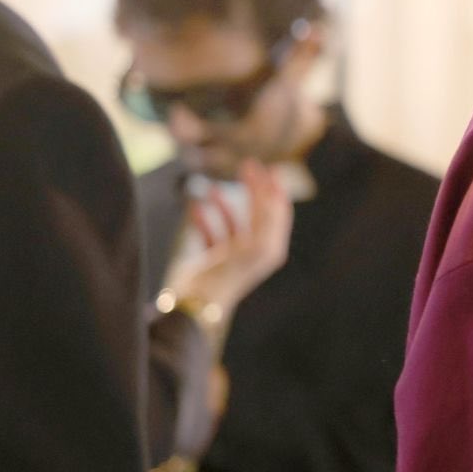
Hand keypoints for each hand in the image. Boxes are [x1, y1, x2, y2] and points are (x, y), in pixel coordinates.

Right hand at [166, 159, 293, 318]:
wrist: (197, 305)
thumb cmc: (227, 276)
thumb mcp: (254, 244)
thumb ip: (265, 217)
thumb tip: (274, 190)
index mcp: (270, 248)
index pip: (278, 212)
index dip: (275, 189)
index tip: (270, 168)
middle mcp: (254, 251)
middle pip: (258, 212)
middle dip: (253, 189)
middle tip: (246, 166)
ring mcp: (232, 256)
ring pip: (231, 221)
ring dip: (223, 203)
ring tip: (212, 188)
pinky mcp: (211, 260)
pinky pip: (210, 233)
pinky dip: (203, 220)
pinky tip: (193, 208)